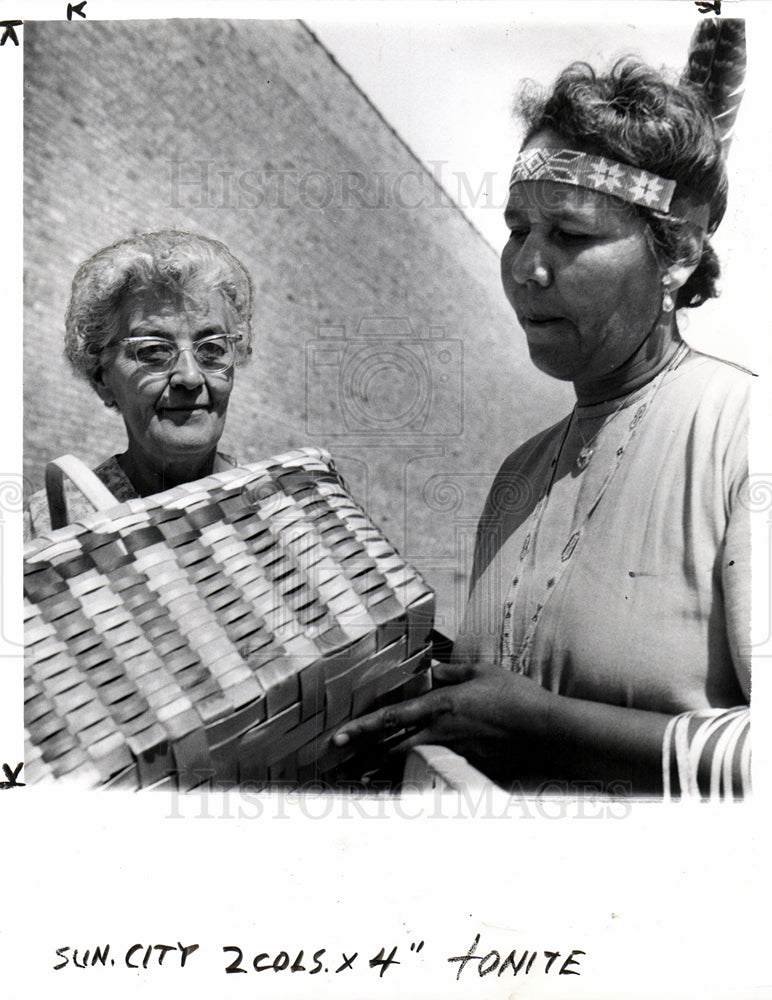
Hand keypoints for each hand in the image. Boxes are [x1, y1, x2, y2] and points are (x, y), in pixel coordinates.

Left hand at [334, 660, 551, 778]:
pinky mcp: (467, 766)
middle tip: (341, 763)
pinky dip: (414, 774)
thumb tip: (432, 669)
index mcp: (440, 705)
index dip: (362, 729)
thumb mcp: (482, 671)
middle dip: (364, 756)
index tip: (338, 738)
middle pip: (391, 748)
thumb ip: (453, 671)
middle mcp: (440, 732)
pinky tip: (404, 780)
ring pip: (409, 763)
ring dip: (383, 770)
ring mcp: (453, 752)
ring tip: (362, 775)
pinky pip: (432, 770)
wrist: (545, 731)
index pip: (391, 719)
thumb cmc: (516, 696)